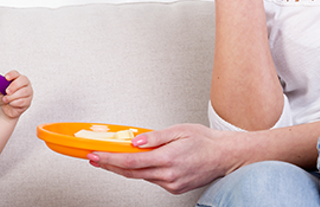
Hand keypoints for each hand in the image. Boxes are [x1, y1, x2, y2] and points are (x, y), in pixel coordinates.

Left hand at [0, 71, 31, 118]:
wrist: (6, 108)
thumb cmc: (4, 97)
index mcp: (17, 78)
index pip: (16, 73)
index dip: (11, 75)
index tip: (6, 77)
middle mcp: (24, 84)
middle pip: (23, 80)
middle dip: (14, 86)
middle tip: (7, 91)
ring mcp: (28, 92)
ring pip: (23, 92)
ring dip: (12, 97)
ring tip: (6, 99)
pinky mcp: (28, 101)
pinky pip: (23, 101)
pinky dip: (14, 103)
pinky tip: (11, 103)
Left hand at [88, 124, 244, 194]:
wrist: (225, 156)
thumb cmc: (205, 141)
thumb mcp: (179, 130)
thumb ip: (154, 137)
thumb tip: (135, 141)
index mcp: (169, 159)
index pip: (131, 162)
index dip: (110, 160)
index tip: (96, 155)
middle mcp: (169, 176)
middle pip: (131, 173)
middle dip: (110, 165)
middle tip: (94, 157)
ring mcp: (171, 184)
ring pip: (140, 177)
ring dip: (123, 168)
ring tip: (109, 158)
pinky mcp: (174, 188)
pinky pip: (152, 179)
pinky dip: (140, 171)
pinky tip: (135, 163)